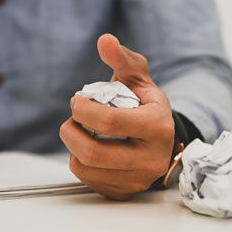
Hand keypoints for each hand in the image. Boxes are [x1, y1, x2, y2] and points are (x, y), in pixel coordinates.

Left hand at [59, 34, 175, 199]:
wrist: (160, 138)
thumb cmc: (144, 104)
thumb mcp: (138, 78)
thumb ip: (122, 58)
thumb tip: (105, 40)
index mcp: (157, 127)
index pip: (109, 122)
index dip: (82, 109)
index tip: (77, 101)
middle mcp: (151, 159)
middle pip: (93, 152)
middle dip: (70, 131)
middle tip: (72, 119)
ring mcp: (137, 179)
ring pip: (86, 168)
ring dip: (72, 146)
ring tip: (78, 131)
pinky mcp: (124, 192)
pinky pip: (87, 180)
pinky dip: (78, 161)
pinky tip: (88, 147)